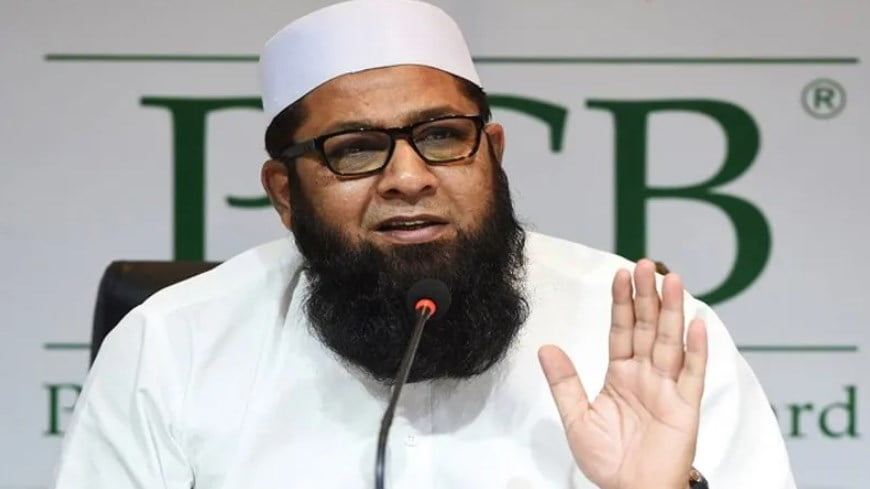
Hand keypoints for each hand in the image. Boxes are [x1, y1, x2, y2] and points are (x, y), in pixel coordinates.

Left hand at [538, 259, 707, 488]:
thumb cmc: (608, 461)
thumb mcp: (577, 418)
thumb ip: (565, 382)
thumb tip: (546, 349)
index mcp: (621, 375)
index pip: (621, 330)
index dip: (621, 303)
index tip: (620, 275)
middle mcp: (646, 376)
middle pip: (647, 328)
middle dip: (646, 296)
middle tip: (646, 265)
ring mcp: (668, 389)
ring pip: (670, 343)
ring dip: (672, 312)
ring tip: (672, 281)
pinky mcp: (686, 408)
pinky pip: (693, 375)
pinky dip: (697, 351)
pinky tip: (697, 326)